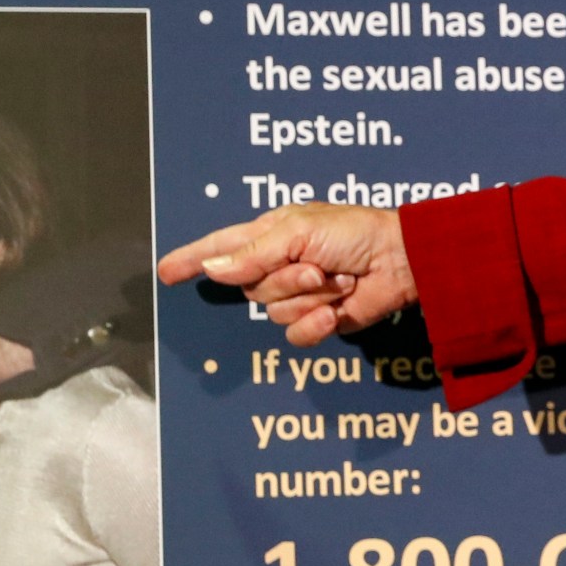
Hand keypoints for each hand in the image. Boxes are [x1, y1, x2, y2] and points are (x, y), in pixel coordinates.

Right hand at [159, 203, 416, 346]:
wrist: (400, 260)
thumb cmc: (354, 232)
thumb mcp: (298, 231)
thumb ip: (252, 254)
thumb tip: (213, 270)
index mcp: (270, 235)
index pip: (220, 249)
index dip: (192, 260)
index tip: (165, 272)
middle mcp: (279, 265)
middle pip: (250, 288)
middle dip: (285, 279)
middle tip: (316, 266)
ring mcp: (299, 294)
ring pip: (274, 312)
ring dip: (308, 296)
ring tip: (338, 279)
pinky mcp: (319, 320)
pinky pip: (295, 334)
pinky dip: (315, 322)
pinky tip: (335, 309)